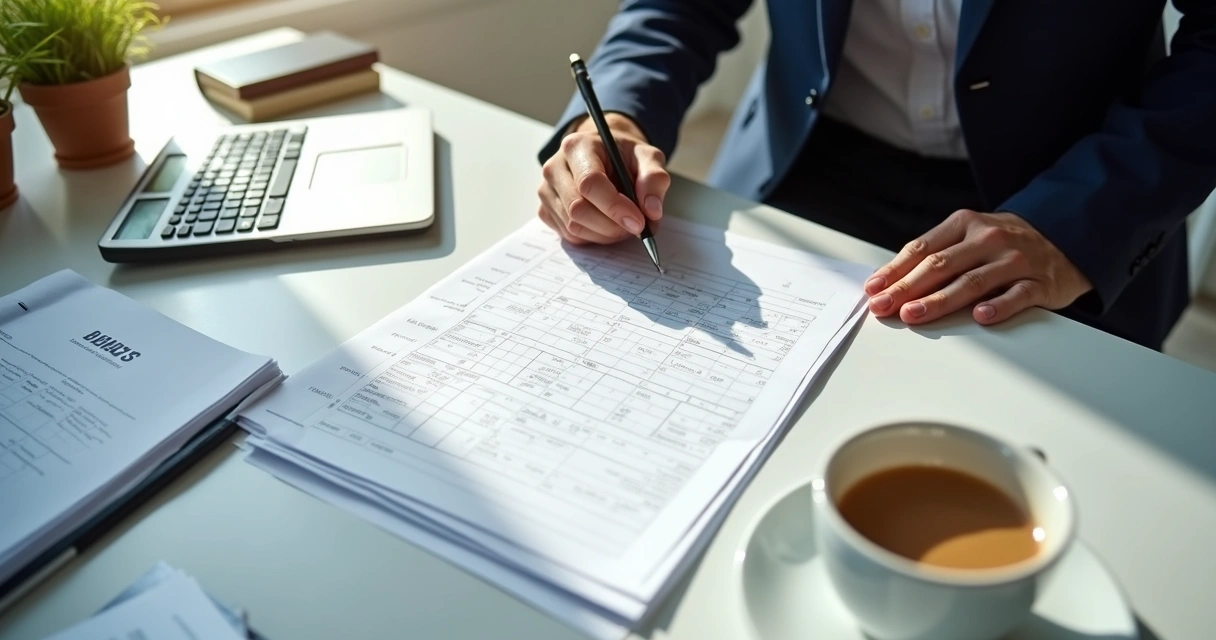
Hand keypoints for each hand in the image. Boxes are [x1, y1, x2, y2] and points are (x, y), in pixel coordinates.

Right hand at [538, 113, 668, 244]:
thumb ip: (654, 179)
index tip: (639, 222)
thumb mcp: (647, 157)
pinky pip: (569, 236)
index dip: (615, 207)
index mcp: (578, 146)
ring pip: (573, 227)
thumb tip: (651, 211)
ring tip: (623, 223)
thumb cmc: (624, 156)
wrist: (604, 154)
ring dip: (605, 234)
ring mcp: (546, 190)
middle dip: (612, 226)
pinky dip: (593, 237)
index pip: (590, 182)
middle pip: (578, 209)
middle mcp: (555, 167)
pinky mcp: (546, 210)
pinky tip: (606, 224)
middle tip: (636, 227)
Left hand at [864, 209, 1092, 325]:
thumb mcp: (969, 236)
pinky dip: (998, 306)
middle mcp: (988, 239)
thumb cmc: (1005, 243)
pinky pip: (1016, 295)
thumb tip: (890, 280)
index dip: (895, 270)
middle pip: (941, 265)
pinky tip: (980, 318)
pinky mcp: (1039, 282)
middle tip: (884, 306)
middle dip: (907, 288)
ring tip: (915, 314)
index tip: (873, 289)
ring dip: (940, 300)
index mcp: (965, 224)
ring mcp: (1015, 260)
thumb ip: (936, 254)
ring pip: (972, 281)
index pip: (922, 249)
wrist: (1066, 238)